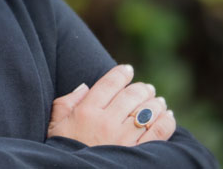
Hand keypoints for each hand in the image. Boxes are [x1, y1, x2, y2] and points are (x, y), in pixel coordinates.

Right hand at [47, 64, 175, 146]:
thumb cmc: (64, 151)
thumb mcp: (55, 126)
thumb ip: (65, 103)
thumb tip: (84, 87)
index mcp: (86, 111)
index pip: (110, 83)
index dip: (121, 73)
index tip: (128, 70)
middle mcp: (106, 122)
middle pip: (132, 94)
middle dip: (142, 88)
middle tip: (146, 89)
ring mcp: (123, 138)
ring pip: (148, 110)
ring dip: (156, 103)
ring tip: (158, 102)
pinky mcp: (137, 153)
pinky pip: (159, 131)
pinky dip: (166, 120)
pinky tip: (167, 116)